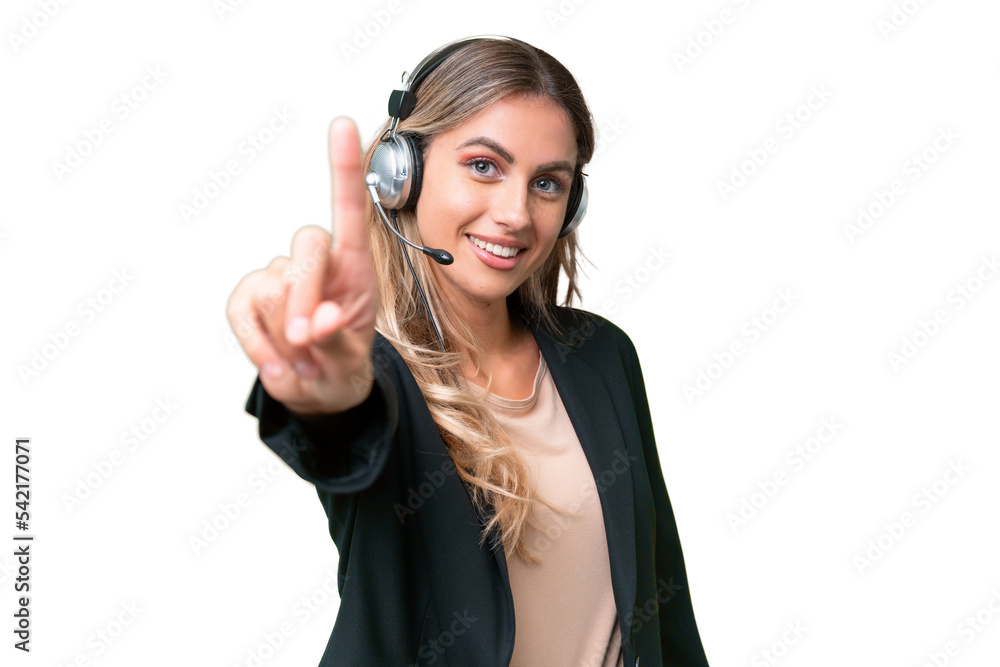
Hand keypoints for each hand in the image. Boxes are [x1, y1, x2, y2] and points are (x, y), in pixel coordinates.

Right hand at [227, 117, 377, 414]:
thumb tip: (316, 321)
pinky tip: (281, 365)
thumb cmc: (344, 362)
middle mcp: (316, 260)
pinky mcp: (247, 296)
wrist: (319, 390)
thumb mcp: (351, 359)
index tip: (343, 124)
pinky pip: (243, 313)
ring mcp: (277, 274)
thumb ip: (338, 339)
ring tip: (306, 360)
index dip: (344, 167)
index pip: (349, 208)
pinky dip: (259, 347)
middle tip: (309, 340)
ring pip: (272, 290)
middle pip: (305, 249)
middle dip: (305, 297)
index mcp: (354, 265)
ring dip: (287, 338)